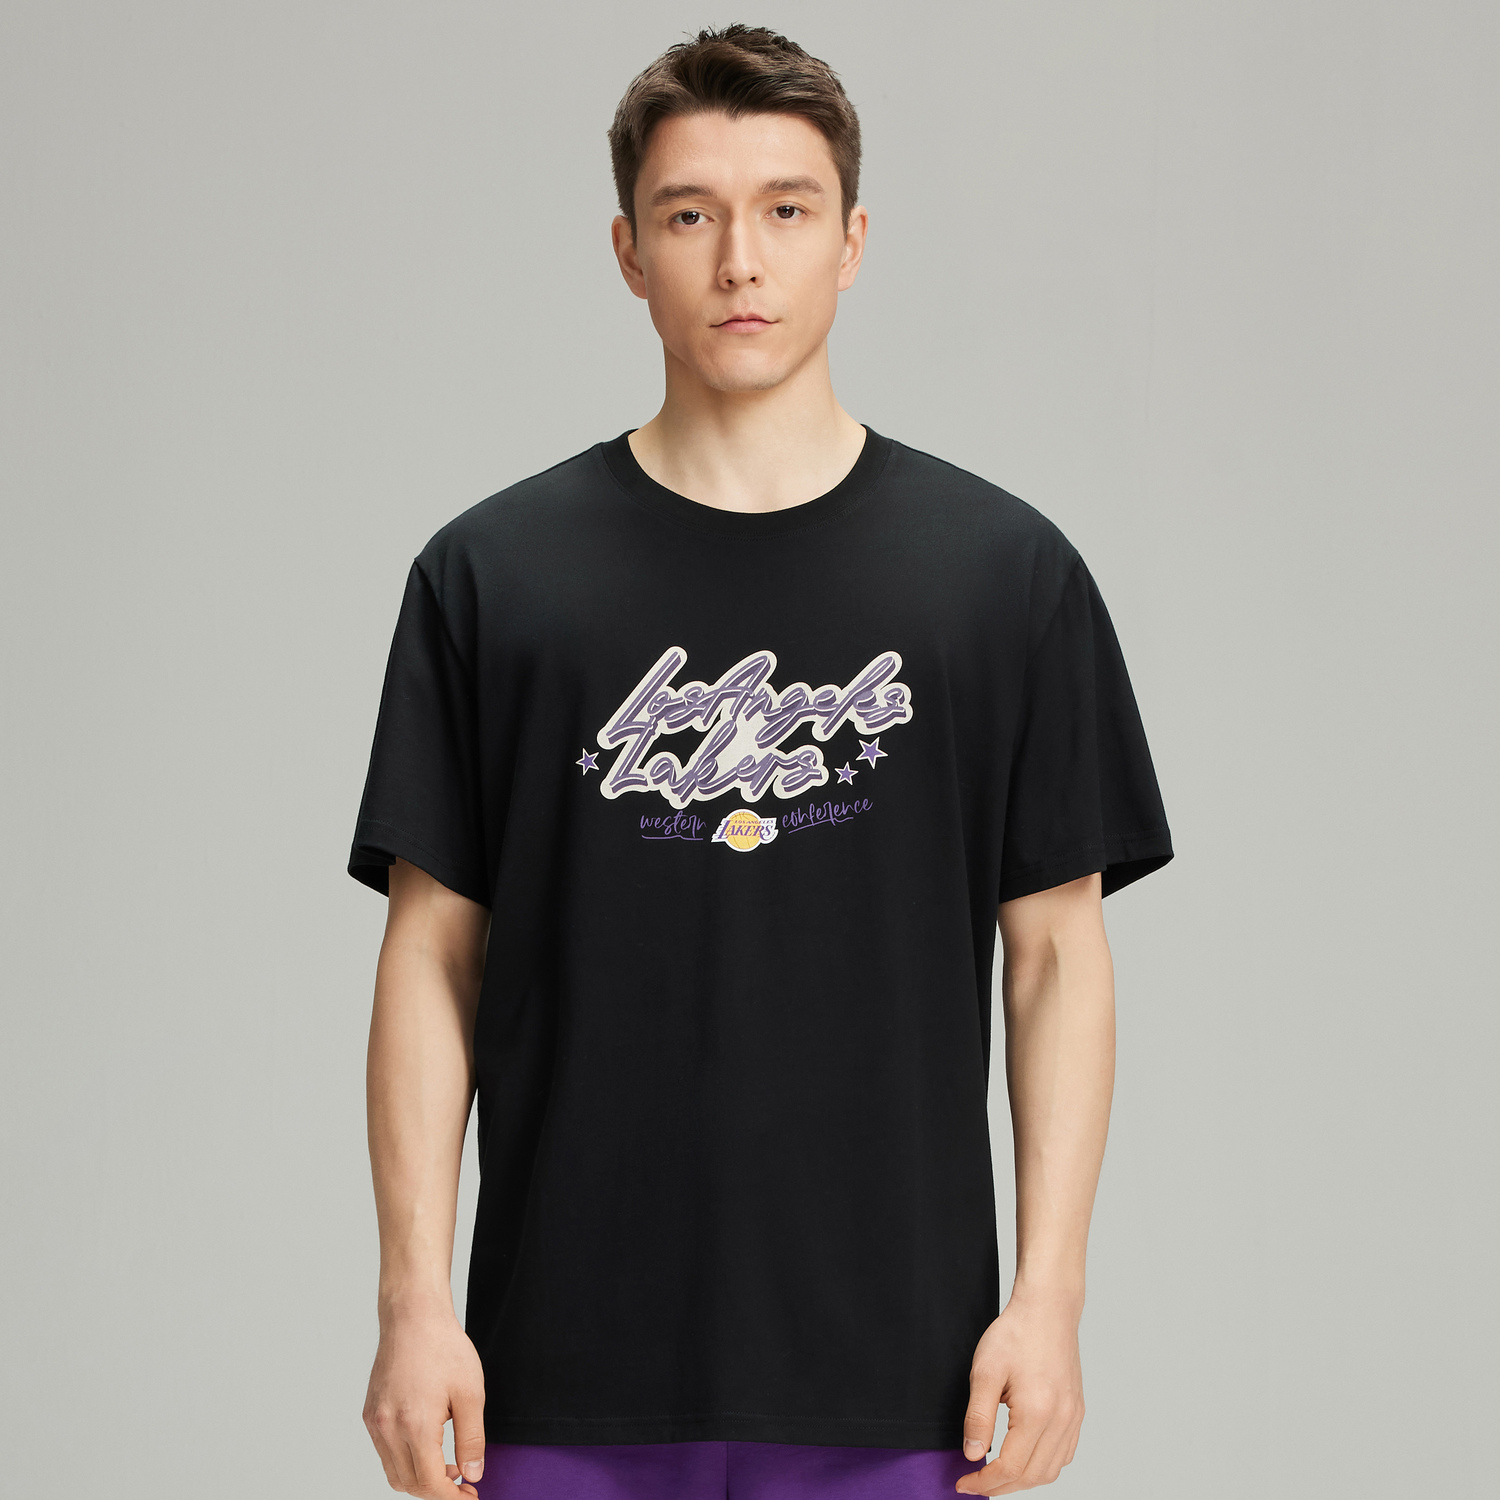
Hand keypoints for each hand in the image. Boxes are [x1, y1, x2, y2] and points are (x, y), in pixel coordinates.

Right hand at [362, 1302, 485, 1496]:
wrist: (413, 1315)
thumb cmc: (444, 1347)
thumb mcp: (471, 1393)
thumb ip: (471, 1439)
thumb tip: (472, 1475)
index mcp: (414, 1426)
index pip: (430, 1484)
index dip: (452, 1498)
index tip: (470, 1496)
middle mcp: (387, 1429)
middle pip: (409, 1484)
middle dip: (437, 1491)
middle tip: (463, 1483)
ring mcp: (374, 1422)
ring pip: (394, 1473)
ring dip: (420, 1479)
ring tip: (447, 1465)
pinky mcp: (369, 1414)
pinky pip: (385, 1453)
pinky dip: (405, 1461)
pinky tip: (427, 1445)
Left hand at [955, 1292, 1084, 1493]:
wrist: (1047, 1309)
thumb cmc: (1015, 1333)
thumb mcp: (985, 1371)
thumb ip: (978, 1417)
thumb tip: (972, 1455)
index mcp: (1038, 1412)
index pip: (1010, 1467)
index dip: (984, 1483)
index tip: (963, 1484)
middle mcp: (1061, 1420)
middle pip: (1032, 1475)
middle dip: (1001, 1486)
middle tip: (976, 1485)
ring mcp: (1073, 1417)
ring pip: (1051, 1470)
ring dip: (1023, 1480)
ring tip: (996, 1476)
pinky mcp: (1077, 1411)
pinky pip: (1064, 1454)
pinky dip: (1043, 1466)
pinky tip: (1024, 1459)